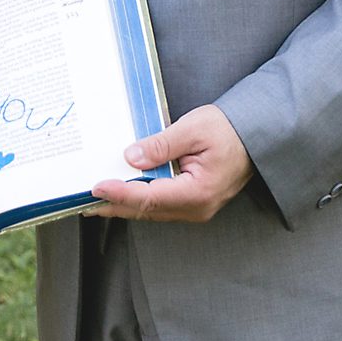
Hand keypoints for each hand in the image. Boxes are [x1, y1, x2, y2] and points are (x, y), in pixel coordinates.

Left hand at [89, 105, 253, 222]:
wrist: (257, 135)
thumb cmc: (229, 130)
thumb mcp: (193, 129)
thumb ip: (161, 145)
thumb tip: (131, 157)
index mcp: (197, 192)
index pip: (149, 198)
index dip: (120, 193)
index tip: (96, 187)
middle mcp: (197, 208)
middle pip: (147, 210)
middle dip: (115, 205)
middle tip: (84, 200)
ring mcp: (196, 208)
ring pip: (152, 211)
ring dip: (125, 204)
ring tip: (97, 198)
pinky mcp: (194, 202)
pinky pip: (161, 206)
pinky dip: (140, 200)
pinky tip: (124, 192)